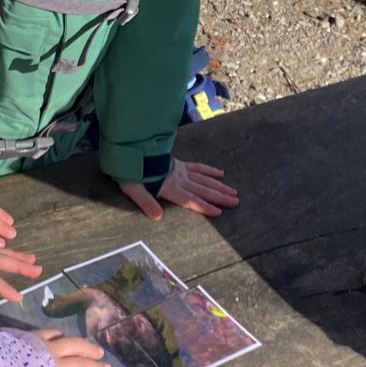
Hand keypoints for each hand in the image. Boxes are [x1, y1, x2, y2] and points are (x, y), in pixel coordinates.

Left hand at [118, 159, 238, 219]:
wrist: (130, 149)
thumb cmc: (130, 171)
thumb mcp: (133, 188)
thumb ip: (146, 202)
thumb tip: (157, 217)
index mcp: (169, 187)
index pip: (190, 199)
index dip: (204, 206)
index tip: (218, 212)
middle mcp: (179, 179)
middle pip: (202, 189)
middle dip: (219, 197)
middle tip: (235, 202)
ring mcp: (180, 170)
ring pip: (204, 179)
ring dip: (219, 186)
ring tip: (233, 192)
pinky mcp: (179, 163)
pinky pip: (198, 167)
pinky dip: (209, 170)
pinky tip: (220, 173)